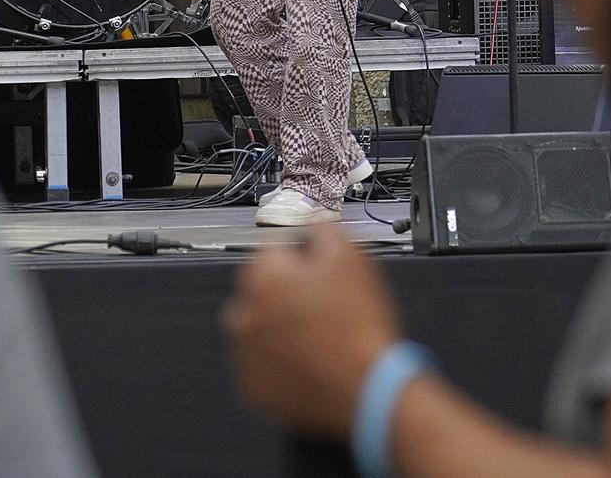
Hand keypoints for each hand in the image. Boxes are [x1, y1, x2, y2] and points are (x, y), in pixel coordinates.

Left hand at [224, 228, 402, 436]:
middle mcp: (242, 313)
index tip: (318, 270)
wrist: (367, 390)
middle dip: (286, 293)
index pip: (272, 250)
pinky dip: (279, 362)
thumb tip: (311, 220)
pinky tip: (309, 361)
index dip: (301, 258)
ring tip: (318, 337)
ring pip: (260, 328)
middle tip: (324, 308)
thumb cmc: (358, 328)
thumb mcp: (351, 257)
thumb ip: (322, 228)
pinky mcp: (252, 388)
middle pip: (262, 291)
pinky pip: (262, 365)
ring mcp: (244, 354)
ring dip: (280, 328)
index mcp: (261, 276)